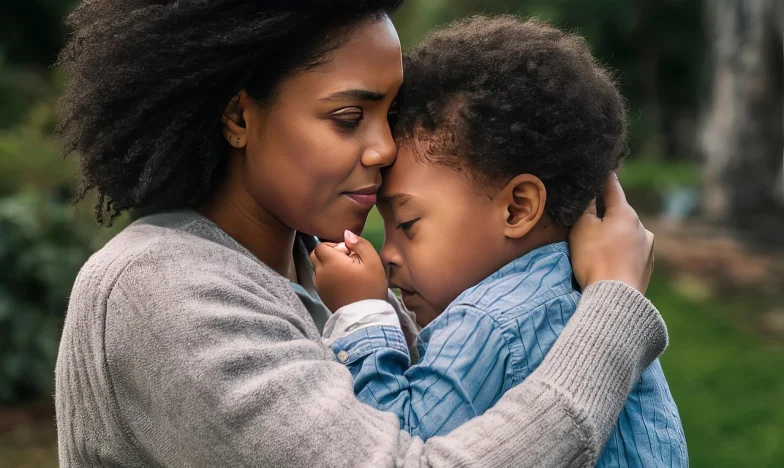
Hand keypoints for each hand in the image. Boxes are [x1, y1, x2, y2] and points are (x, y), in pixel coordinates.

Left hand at [310, 230, 387, 311]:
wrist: (365, 317)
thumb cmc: (370, 287)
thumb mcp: (373, 261)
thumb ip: (360, 243)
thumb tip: (346, 234)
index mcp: (331, 262)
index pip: (321, 245)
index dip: (335, 245)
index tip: (349, 253)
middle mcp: (320, 273)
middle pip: (316, 255)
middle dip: (328, 253)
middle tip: (347, 260)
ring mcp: (320, 285)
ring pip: (317, 267)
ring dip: (328, 265)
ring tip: (347, 272)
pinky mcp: (322, 295)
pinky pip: (320, 279)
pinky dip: (328, 276)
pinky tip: (344, 282)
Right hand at [569, 173, 654, 292]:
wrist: (615, 298)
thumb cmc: (595, 259)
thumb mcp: (582, 228)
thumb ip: (587, 208)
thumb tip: (592, 195)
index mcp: (626, 213)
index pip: (613, 188)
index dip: (604, 178)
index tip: (602, 170)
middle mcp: (642, 227)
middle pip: (620, 214)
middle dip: (607, 215)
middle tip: (589, 222)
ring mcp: (648, 249)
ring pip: (627, 235)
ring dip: (616, 236)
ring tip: (600, 249)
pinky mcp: (647, 268)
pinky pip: (631, 254)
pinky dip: (621, 254)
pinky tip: (611, 264)